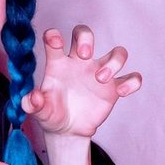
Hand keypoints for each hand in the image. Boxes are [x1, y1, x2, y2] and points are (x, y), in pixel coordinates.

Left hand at [23, 25, 141, 137]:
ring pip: (117, 53)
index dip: (53, 36)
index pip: (54, 40)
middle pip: (85, 34)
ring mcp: (99, 73)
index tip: (54, 41)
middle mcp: (79, 63)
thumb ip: (32, 104)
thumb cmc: (51, 114)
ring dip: (113, 62)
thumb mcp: (39, 112)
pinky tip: (121, 92)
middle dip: (86, 38)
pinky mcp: (114, 88)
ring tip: (101, 78)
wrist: (66, 130)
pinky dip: (132, 82)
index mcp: (58, 64)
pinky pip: (132, 77)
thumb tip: (32, 98)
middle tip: (84, 55)